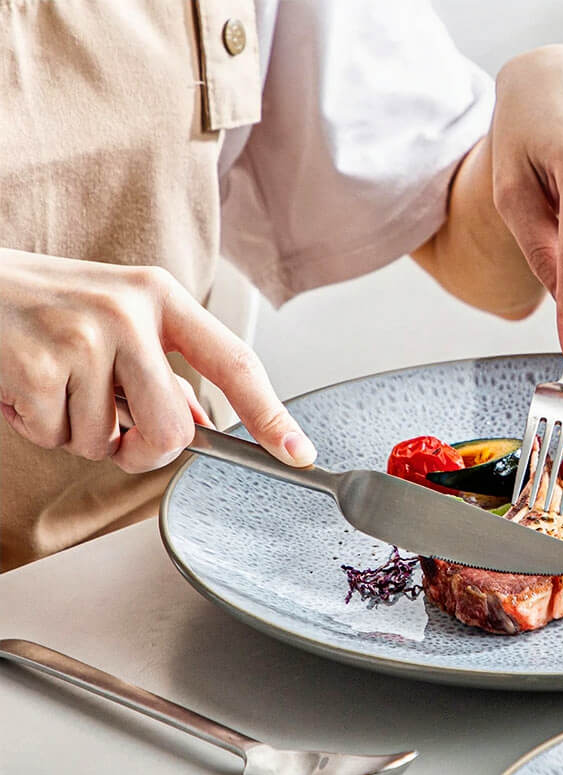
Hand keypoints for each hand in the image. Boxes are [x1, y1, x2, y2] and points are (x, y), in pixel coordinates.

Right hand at [0, 249, 315, 472]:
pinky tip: (19, 385)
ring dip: (77, 434)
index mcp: (160, 297)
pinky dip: (36, 427)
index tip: (300, 453)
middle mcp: (129, 311)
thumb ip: (163, 370)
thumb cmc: (45, 307)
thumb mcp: (116, 319)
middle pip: (172, 430)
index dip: (271, 415)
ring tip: (51, 386)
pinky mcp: (37, 365)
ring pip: (107, 442)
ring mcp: (83, 336)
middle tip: (112, 433)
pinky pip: (56, 437)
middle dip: (141, 451)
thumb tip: (204, 427)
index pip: (235, 363)